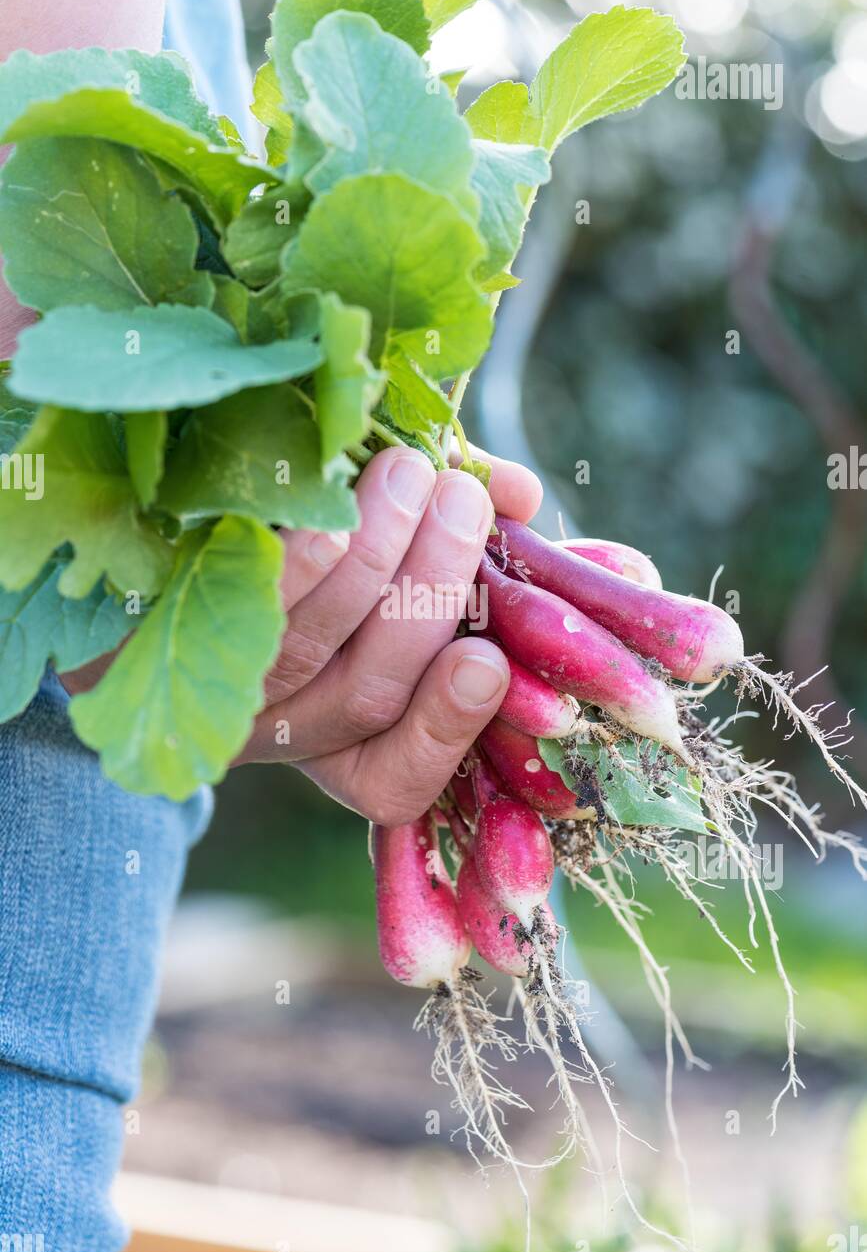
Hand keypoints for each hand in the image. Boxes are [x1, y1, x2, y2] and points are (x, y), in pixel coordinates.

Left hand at [63, 444, 541, 825]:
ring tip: (410, 474)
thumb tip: (521, 495)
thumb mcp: (403, 566)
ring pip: (302, 649)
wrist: (160, 556)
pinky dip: (293, 558)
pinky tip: (330, 505)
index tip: (488, 661)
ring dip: (370, 558)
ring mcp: (220, 690)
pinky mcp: (163, 636)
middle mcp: (285, 736)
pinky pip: (235, 604)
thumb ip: (468, 544)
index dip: (447, 726)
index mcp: (349, 746)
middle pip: (365, 695)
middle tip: (462, 501)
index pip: (398, 778)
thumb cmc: (320, 563)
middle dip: (427, 595)